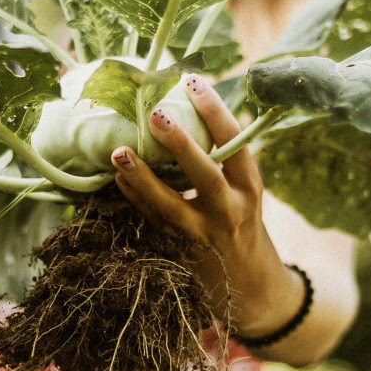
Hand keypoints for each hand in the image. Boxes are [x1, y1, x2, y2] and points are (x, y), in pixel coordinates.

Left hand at [111, 74, 297, 333]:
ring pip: (170, 204)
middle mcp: (230, 210)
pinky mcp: (180, 253)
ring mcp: (203, 235)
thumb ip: (224, 159)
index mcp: (250, 187)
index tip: (191, 81)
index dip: (214, 110)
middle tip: (155, 114)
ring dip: (142, 177)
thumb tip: (190, 105)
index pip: (234, 142)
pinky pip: (152, 221)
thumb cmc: (243, 225)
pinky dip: (134, 199)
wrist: (252, 289)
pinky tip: (117, 178)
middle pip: (204, 173)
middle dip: (180, 143)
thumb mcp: (245, 192)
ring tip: (119, 152)